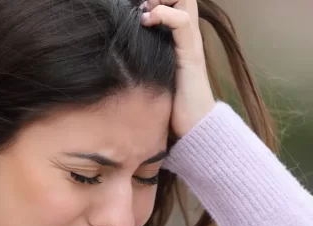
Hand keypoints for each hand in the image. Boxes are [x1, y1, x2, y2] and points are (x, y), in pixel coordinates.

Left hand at [140, 0, 215, 136]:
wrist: (195, 126)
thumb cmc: (172, 105)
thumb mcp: (154, 74)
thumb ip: (145, 57)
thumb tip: (118, 50)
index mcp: (180, 38)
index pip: (176, 2)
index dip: (159, 0)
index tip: (139, 9)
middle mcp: (188, 36)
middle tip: (143, 6)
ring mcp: (191, 43)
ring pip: (186, 1)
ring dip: (162, 0)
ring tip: (145, 11)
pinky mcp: (191, 54)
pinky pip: (183, 22)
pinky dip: (164, 15)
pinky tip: (147, 22)